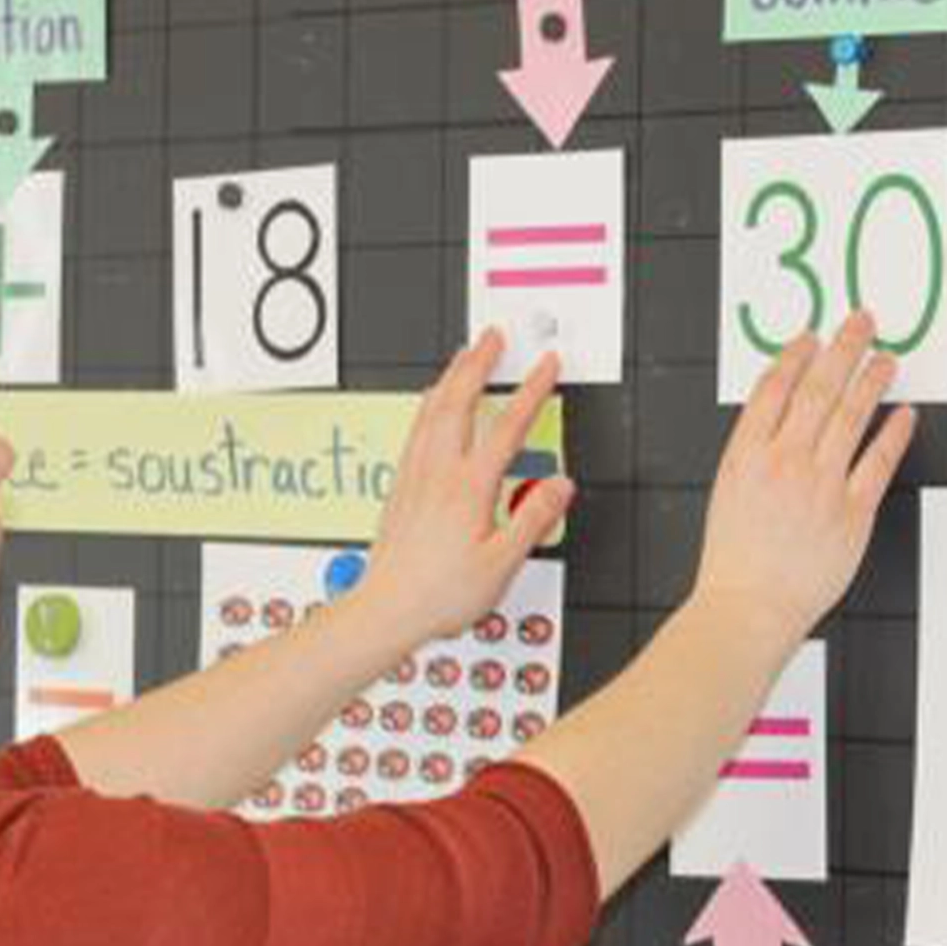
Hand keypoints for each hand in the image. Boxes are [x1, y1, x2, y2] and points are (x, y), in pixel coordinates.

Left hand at [352, 330, 574, 643]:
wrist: (387, 609)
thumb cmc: (438, 594)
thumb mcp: (502, 564)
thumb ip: (533, 519)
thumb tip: (559, 487)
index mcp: (468, 488)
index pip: (507, 426)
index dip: (530, 390)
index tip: (546, 365)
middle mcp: (437, 473)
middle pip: (458, 401)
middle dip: (479, 363)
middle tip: (493, 337)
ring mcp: (413, 477)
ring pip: (431, 410)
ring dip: (451, 377)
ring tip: (463, 356)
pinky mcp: (399, 487)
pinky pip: (415, 430)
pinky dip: (429, 405)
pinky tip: (430, 405)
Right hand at [691, 312, 916, 643]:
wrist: (749, 607)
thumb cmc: (735, 563)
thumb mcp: (727, 494)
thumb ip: (753, 456)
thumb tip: (778, 424)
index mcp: (746, 456)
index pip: (773, 389)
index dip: (796, 356)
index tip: (812, 338)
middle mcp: (784, 463)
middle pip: (817, 390)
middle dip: (842, 350)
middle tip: (861, 323)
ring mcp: (820, 485)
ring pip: (851, 417)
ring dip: (871, 380)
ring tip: (886, 358)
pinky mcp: (852, 512)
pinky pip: (878, 462)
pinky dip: (893, 433)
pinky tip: (903, 414)